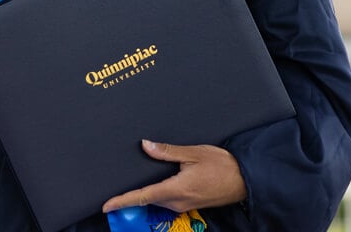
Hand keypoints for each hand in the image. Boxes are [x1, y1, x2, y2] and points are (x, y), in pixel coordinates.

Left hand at [102, 140, 246, 213]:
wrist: (244, 180)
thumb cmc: (222, 165)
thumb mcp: (194, 153)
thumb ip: (168, 151)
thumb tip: (146, 145)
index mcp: (176, 189)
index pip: (143, 196)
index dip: (122, 201)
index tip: (106, 205)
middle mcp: (177, 202)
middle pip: (147, 198)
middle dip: (132, 193)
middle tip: (117, 183)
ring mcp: (183, 205)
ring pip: (157, 199)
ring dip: (146, 191)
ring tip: (136, 179)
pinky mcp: (189, 204)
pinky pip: (167, 199)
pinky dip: (158, 191)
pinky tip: (159, 180)